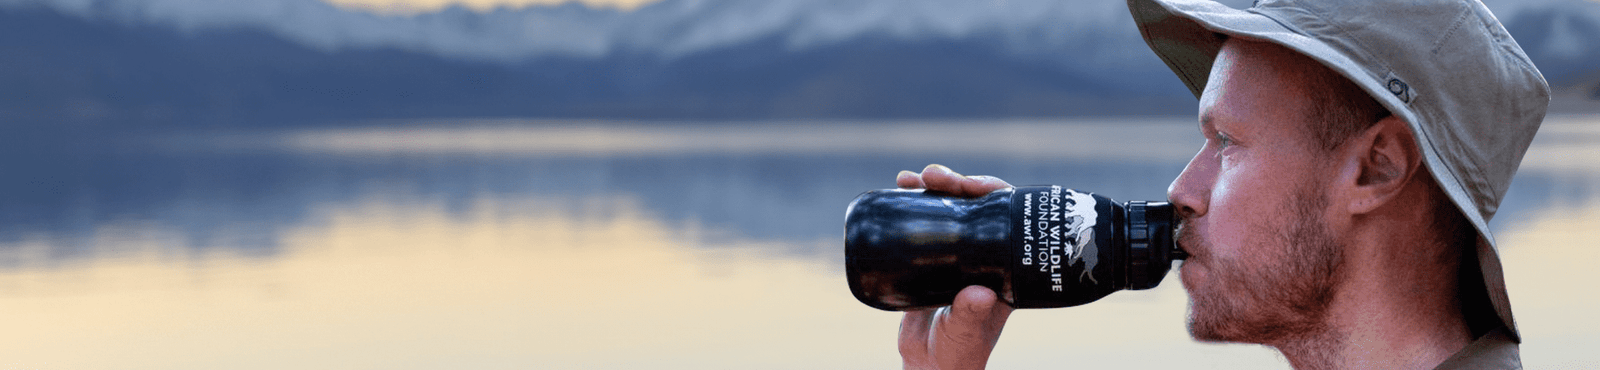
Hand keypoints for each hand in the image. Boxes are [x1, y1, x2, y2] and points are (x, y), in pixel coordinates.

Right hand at [895, 164, 1014, 369]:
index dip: (989, 192)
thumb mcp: (964, 333)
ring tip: (908, 178)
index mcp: (1005, 264)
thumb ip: (971, 315)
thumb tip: (980, 293)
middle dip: (955, 183)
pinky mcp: (933, 260)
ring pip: (951, 209)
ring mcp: (959, 255)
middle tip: (930, 176)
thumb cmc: (957, 354)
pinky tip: (901, 189)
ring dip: (933, 188)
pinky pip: (928, 223)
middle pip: (977, 205)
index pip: (1006, 215)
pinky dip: (915, 203)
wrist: (932, 367)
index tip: (965, 184)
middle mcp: (986, 254)